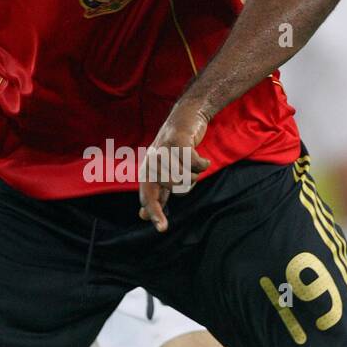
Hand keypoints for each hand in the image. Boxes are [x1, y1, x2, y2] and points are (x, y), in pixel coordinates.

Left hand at [138, 102, 210, 232]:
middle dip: (187, 184)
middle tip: (187, 170)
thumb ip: (156, 193)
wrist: (186, 117)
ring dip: (196, 173)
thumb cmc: (174, 149)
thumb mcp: (162, 171)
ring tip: (192, 161)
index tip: (163, 229)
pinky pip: (197, 165)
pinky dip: (203, 163)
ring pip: (187, 178)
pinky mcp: (179, 141)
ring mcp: (164, 151)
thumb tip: (143, 216)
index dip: (155, 213)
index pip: (148, 197)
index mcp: (147, 171)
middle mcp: (152, 162)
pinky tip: (202, 157)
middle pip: (175, 189)